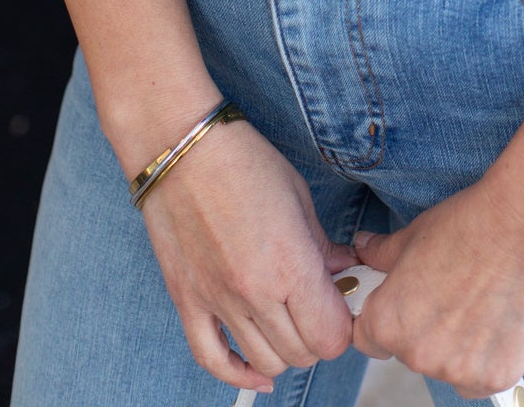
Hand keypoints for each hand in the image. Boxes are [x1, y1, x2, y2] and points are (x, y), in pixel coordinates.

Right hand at [137, 115, 358, 392]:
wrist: (181, 148)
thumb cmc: (243, 160)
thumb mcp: (298, 194)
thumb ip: (322, 243)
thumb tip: (342, 271)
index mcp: (290, 263)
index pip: (330, 336)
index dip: (342, 325)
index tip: (341, 304)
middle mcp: (256, 292)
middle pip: (301, 354)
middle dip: (317, 337)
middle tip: (317, 309)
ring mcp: (218, 302)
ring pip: (263, 362)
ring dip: (283, 351)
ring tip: (288, 323)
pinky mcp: (187, 303)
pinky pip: (212, 359)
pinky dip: (237, 375)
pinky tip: (255, 373)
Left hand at [349, 176, 523, 399]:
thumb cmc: (469, 225)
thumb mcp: (413, 235)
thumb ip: (380, 254)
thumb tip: (363, 250)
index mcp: (388, 322)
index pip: (368, 338)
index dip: (384, 316)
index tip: (403, 304)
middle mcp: (418, 356)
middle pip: (410, 352)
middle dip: (424, 328)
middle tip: (449, 292)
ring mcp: (457, 371)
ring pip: (447, 365)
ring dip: (456, 345)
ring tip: (479, 301)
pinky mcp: (496, 378)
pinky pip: (479, 378)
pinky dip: (486, 357)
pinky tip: (497, 319)